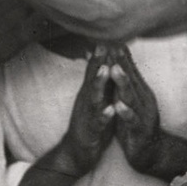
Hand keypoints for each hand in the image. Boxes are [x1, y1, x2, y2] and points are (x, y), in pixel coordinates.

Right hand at [60, 45, 115, 175]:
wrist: (76, 152)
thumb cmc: (90, 122)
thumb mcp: (94, 99)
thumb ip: (98, 81)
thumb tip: (104, 60)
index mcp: (90, 92)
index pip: (95, 68)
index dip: (101, 52)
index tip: (108, 33)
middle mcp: (87, 100)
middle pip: (92, 78)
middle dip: (98, 61)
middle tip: (103, 43)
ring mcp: (88, 115)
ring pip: (93, 97)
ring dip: (98, 84)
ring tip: (105, 71)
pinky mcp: (91, 131)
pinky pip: (98, 123)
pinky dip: (103, 116)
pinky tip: (110, 110)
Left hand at [109, 45, 161, 173]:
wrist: (151, 151)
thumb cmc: (136, 122)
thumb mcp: (131, 99)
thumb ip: (126, 81)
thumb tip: (118, 60)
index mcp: (139, 91)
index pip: (129, 69)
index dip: (120, 54)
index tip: (112, 37)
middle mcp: (142, 99)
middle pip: (131, 77)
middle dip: (121, 61)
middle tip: (112, 45)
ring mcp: (142, 114)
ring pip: (131, 96)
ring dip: (123, 82)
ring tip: (114, 69)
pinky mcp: (139, 130)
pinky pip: (131, 120)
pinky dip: (125, 112)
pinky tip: (117, 106)